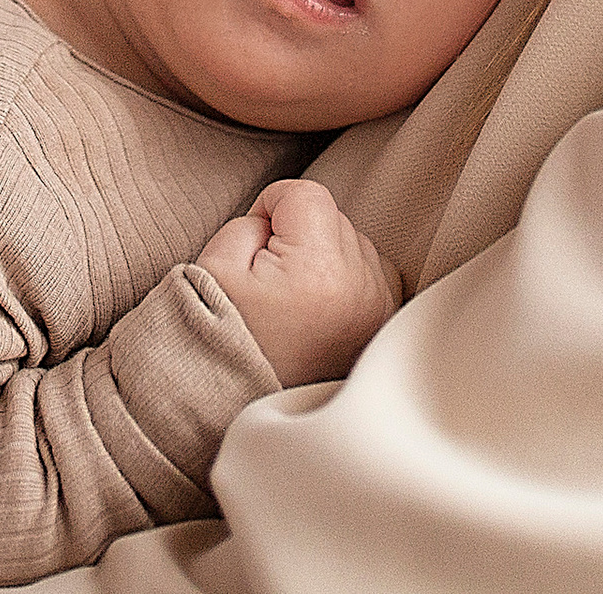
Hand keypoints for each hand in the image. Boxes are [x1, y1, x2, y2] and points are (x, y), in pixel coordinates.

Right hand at [195, 179, 402, 387]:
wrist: (239, 407)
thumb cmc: (225, 339)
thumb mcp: (216, 266)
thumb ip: (251, 221)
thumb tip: (282, 218)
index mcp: (320, 271)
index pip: (306, 194)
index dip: (271, 208)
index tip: (257, 247)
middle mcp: (361, 288)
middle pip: (331, 216)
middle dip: (298, 235)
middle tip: (271, 283)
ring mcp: (380, 309)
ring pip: (352, 240)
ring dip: (324, 254)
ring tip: (295, 300)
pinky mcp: (386, 324)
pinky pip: (372, 270)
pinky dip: (348, 275)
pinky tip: (321, 304)